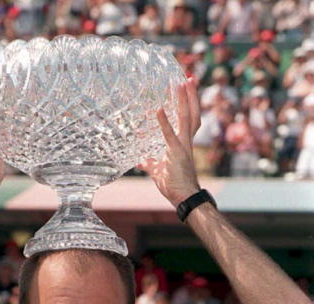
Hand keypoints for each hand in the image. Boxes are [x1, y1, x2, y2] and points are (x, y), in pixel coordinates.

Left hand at [138, 78, 199, 206]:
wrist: (183, 197)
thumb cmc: (173, 185)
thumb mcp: (158, 170)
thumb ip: (149, 162)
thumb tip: (139, 161)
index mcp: (184, 144)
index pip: (188, 119)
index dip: (188, 104)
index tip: (186, 89)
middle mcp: (187, 141)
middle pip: (193, 113)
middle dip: (192, 96)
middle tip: (189, 77)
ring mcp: (183, 146)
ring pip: (187, 118)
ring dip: (184, 100)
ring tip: (180, 83)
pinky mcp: (176, 153)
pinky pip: (169, 134)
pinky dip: (164, 122)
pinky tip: (158, 109)